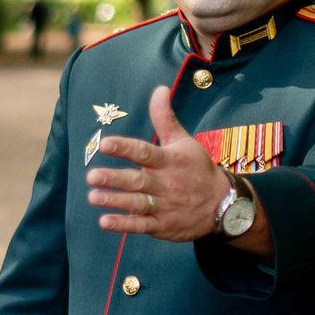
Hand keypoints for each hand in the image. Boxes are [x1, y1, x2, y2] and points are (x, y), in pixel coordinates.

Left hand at [86, 85, 230, 240]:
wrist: (222, 205)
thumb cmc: (197, 168)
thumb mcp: (184, 141)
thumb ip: (165, 118)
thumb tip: (159, 89)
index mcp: (170, 161)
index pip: (145, 152)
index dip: (125, 148)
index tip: (105, 144)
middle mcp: (166, 183)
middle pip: (138, 180)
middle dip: (115, 178)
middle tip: (92, 175)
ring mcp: (165, 205)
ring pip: (137, 203)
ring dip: (115, 201)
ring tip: (93, 196)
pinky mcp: (163, 225)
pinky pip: (142, 225)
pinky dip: (124, 225)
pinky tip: (104, 221)